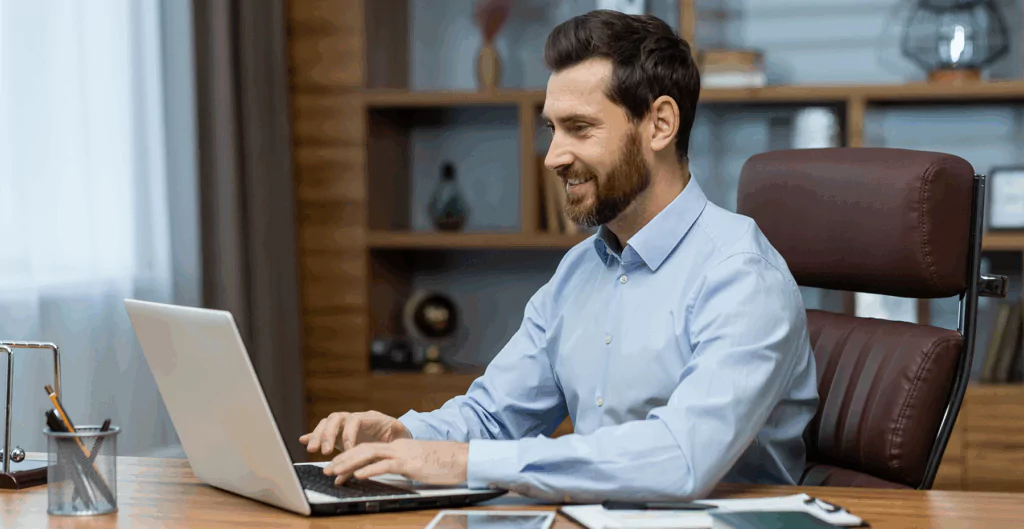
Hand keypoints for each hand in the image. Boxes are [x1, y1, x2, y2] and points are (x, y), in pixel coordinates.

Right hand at [299, 411, 411, 454]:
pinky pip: (323, 433)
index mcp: (369, 417)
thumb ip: (396, 431)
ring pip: (327, 424)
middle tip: (325, 451)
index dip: (349, 434)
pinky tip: (303, 440)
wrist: (393, 439)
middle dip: (328, 434)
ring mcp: (344, 426)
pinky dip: (313, 436)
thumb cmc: (397, 437)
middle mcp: (354, 419)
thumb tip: (398, 425)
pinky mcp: (338, 436)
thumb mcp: (400, 434)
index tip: (349, 450)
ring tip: (312, 449)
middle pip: (336, 418)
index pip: (354, 420)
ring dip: (318, 436)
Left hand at [322, 439, 468, 484]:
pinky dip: (369, 469)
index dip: (349, 458)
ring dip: (348, 464)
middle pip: (363, 449)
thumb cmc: (443, 463)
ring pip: (368, 454)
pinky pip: (385, 465)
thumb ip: (402, 467)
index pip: (368, 449)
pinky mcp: (409, 463)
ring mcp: (403, 453)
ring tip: (334, 473)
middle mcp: (397, 447)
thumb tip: (390, 475)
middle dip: (342, 460)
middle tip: (326, 470)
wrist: (463, 459)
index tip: (336, 469)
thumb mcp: (417, 465)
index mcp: (398, 447)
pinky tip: (358, 476)